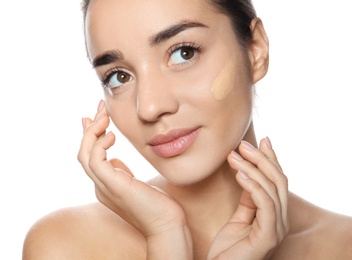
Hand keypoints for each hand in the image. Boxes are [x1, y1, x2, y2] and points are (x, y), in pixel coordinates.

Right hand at [77, 100, 192, 258]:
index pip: (90, 156)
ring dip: (92, 132)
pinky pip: (96, 161)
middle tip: (100, 108)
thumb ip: (122, 172)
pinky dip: (100, 145)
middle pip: (84, 152)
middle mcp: (100, 186)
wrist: (167, 225)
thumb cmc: (157, 204)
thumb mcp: (136, 183)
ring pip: (85, 155)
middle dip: (90, 128)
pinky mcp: (113, 186)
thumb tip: (114, 158)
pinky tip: (112, 136)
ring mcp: (104, 188)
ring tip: (104, 117)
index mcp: (105, 185)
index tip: (99, 117)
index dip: (92, 135)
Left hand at [207, 138, 288, 259]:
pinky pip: (265, 205)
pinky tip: (240, 173)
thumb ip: (248, 198)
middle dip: (262, 159)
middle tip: (242, 144)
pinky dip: (253, 186)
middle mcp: (281, 221)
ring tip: (234, 155)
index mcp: (275, 216)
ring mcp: (276, 230)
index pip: (278, 182)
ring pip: (273, 189)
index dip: (272, 159)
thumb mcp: (239, 218)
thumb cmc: (227, 249)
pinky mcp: (268, 238)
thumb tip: (248, 172)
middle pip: (279, 181)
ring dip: (253, 168)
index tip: (262, 140)